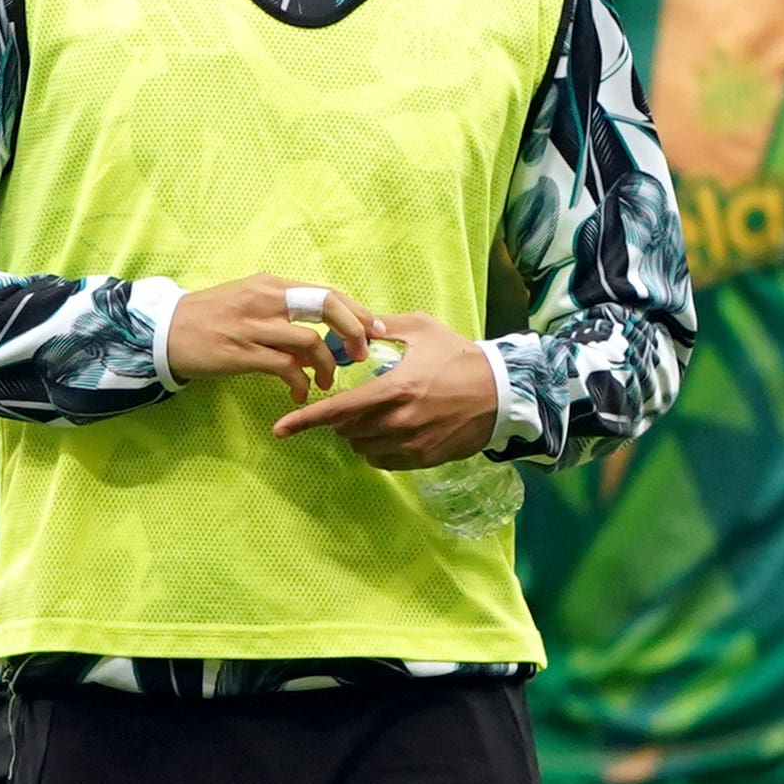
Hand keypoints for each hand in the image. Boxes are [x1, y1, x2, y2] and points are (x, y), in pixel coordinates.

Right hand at [166, 275, 375, 405]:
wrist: (163, 331)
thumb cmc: (208, 317)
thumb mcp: (248, 300)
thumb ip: (283, 308)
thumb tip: (320, 327)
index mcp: (271, 284)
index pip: (326, 292)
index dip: (357, 311)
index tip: (375, 328)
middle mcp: (266, 299)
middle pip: (326, 307)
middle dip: (353, 331)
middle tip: (361, 354)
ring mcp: (254, 326)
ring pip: (310, 341)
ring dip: (327, 365)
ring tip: (326, 381)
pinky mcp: (242, 352)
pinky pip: (286, 368)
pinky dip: (301, 382)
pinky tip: (300, 392)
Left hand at [272, 310, 499, 466]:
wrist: (503, 392)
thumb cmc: (460, 357)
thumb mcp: (423, 330)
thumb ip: (384, 326)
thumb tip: (355, 322)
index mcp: (394, 390)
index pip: (338, 410)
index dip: (305, 420)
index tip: (280, 429)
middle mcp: (399, 422)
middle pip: (346, 429)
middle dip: (340, 417)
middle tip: (355, 400)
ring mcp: (411, 444)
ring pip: (362, 446)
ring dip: (357, 432)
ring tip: (375, 413)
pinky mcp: (423, 459)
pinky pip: (382, 460)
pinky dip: (376, 448)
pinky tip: (388, 431)